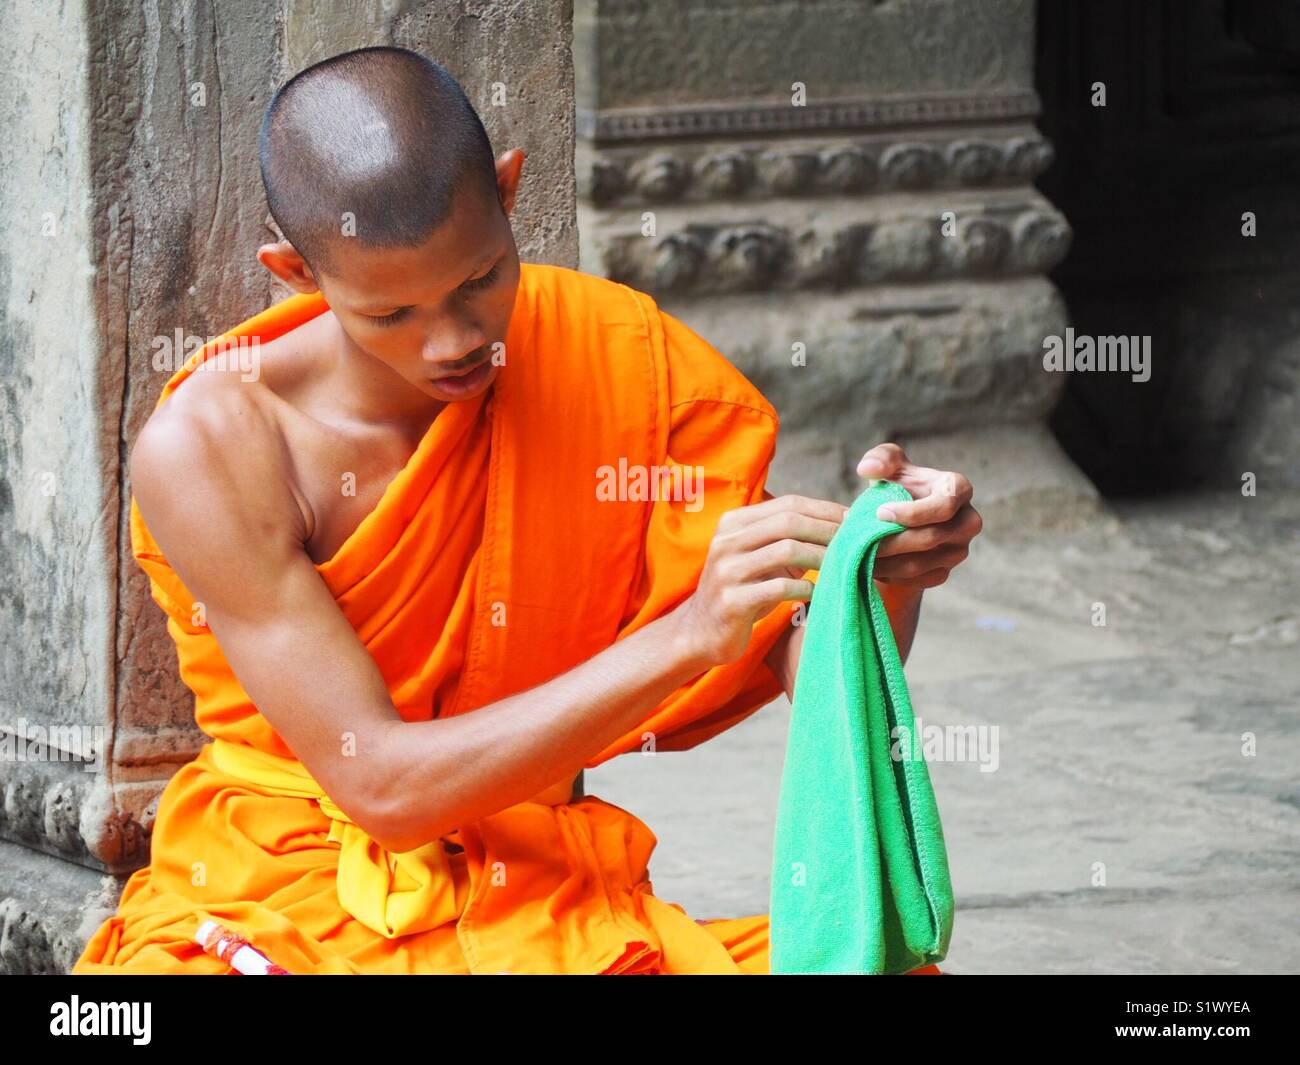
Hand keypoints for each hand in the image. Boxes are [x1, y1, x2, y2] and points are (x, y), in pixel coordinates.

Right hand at [676, 494, 847, 665]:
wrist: (701, 631)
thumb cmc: (741, 591)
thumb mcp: (758, 558)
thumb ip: (786, 540)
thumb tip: (838, 525)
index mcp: (733, 524)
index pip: (787, 504)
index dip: (824, 509)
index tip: (851, 520)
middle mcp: (727, 541)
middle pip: (788, 522)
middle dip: (827, 530)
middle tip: (855, 542)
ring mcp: (727, 571)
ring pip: (786, 550)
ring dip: (822, 557)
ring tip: (842, 566)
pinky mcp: (732, 601)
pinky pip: (779, 587)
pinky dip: (806, 588)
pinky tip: (818, 592)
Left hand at [856, 442, 981, 588]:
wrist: (902, 517)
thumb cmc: (899, 484)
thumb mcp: (890, 465)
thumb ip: (881, 458)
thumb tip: (868, 469)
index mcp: (958, 489)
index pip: (944, 506)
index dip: (912, 513)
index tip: (880, 512)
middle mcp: (967, 522)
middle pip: (931, 539)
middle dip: (891, 541)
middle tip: (859, 538)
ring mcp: (958, 551)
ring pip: (920, 564)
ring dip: (885, 561)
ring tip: (857, 552)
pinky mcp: (944, 572)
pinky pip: (916, 580)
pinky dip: (889, 575)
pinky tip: (869, 564)